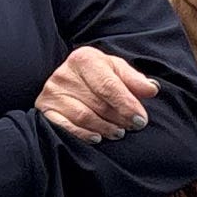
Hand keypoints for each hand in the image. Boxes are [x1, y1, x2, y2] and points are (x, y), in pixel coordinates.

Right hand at [35, 45, 158, 143]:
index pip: (108, 85)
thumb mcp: (116, 71)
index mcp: (84, 58)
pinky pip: (65, 126)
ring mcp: (52, 91)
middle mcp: (64, 72)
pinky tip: (97, 137)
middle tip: (132, 127)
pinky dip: (83, 134)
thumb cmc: (99, 76)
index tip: (141, 119)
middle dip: (118, 118)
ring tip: (118, 133)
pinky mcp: (44, 108)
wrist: (71, 81)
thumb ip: (135, 80)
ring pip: (83, 116)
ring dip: (104, 128)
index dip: (127, 104)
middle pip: (97, 102)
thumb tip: (152, 89)